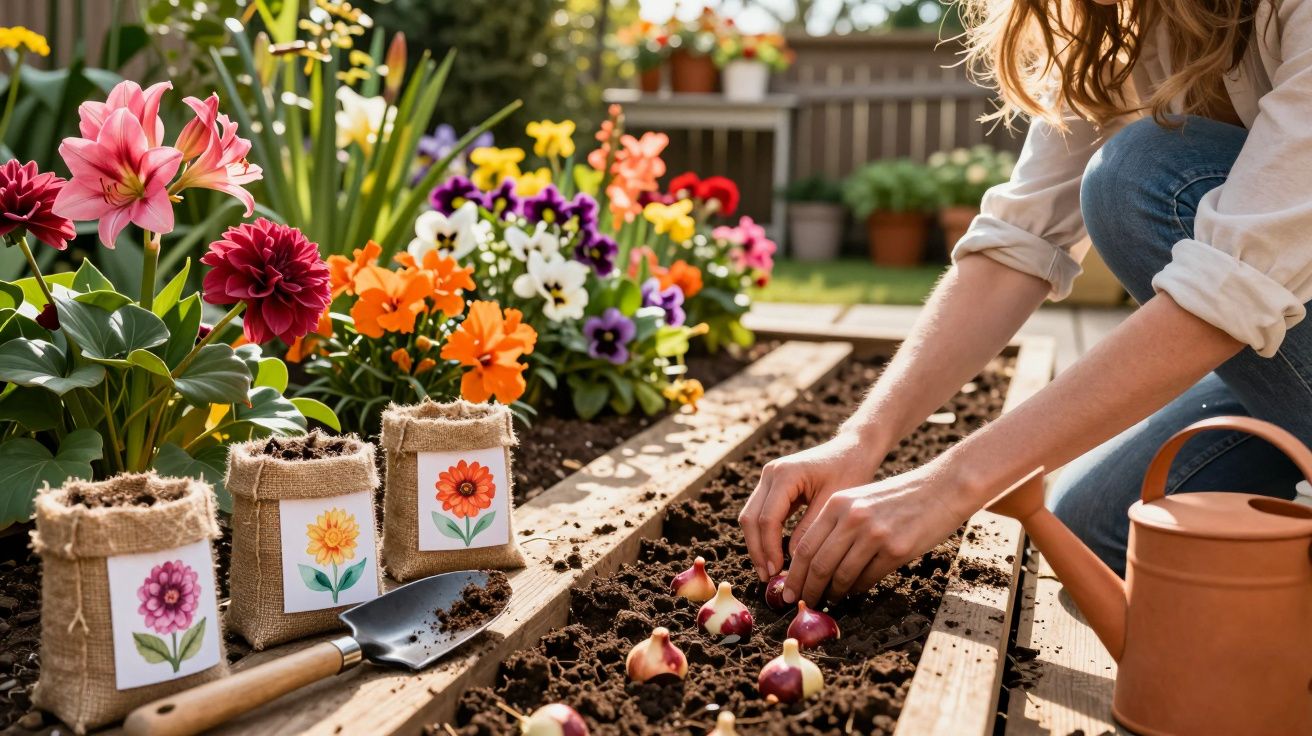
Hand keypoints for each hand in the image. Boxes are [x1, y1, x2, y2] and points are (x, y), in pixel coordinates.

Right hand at [738, 431, 883, 581]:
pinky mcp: (772, 486)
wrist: (853, 449)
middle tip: (768, 577)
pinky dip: (764, 535)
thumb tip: (793, 560)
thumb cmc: (849, 471)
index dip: (769, 549)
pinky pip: (760, 514)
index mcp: (785, 474)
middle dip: (757, 550)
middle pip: (750, 518)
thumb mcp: (833, 504)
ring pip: (750, 517)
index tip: (777, 572)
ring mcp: (768, 478)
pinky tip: (773, 555)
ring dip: (757, 545)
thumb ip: (810, 530)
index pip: (767, 518)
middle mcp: (770, 473)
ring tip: (768, 571)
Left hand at [781, 458, 973, 605]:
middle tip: (803, 603)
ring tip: (830, 600)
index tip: (788, 591)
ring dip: (833, 593)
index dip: (793, 574)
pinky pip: (867, 579)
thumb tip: (813, 563)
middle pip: (818, 564)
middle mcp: (852, 518)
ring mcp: (874, 534)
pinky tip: (854, 592)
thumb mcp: (860, 500)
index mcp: (838, 503)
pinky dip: (856, 590)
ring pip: (841, 576)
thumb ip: (837, 525)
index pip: (804, 546)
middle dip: (807, 589)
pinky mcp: (896, 549)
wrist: (943, 488)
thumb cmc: (900, 497)